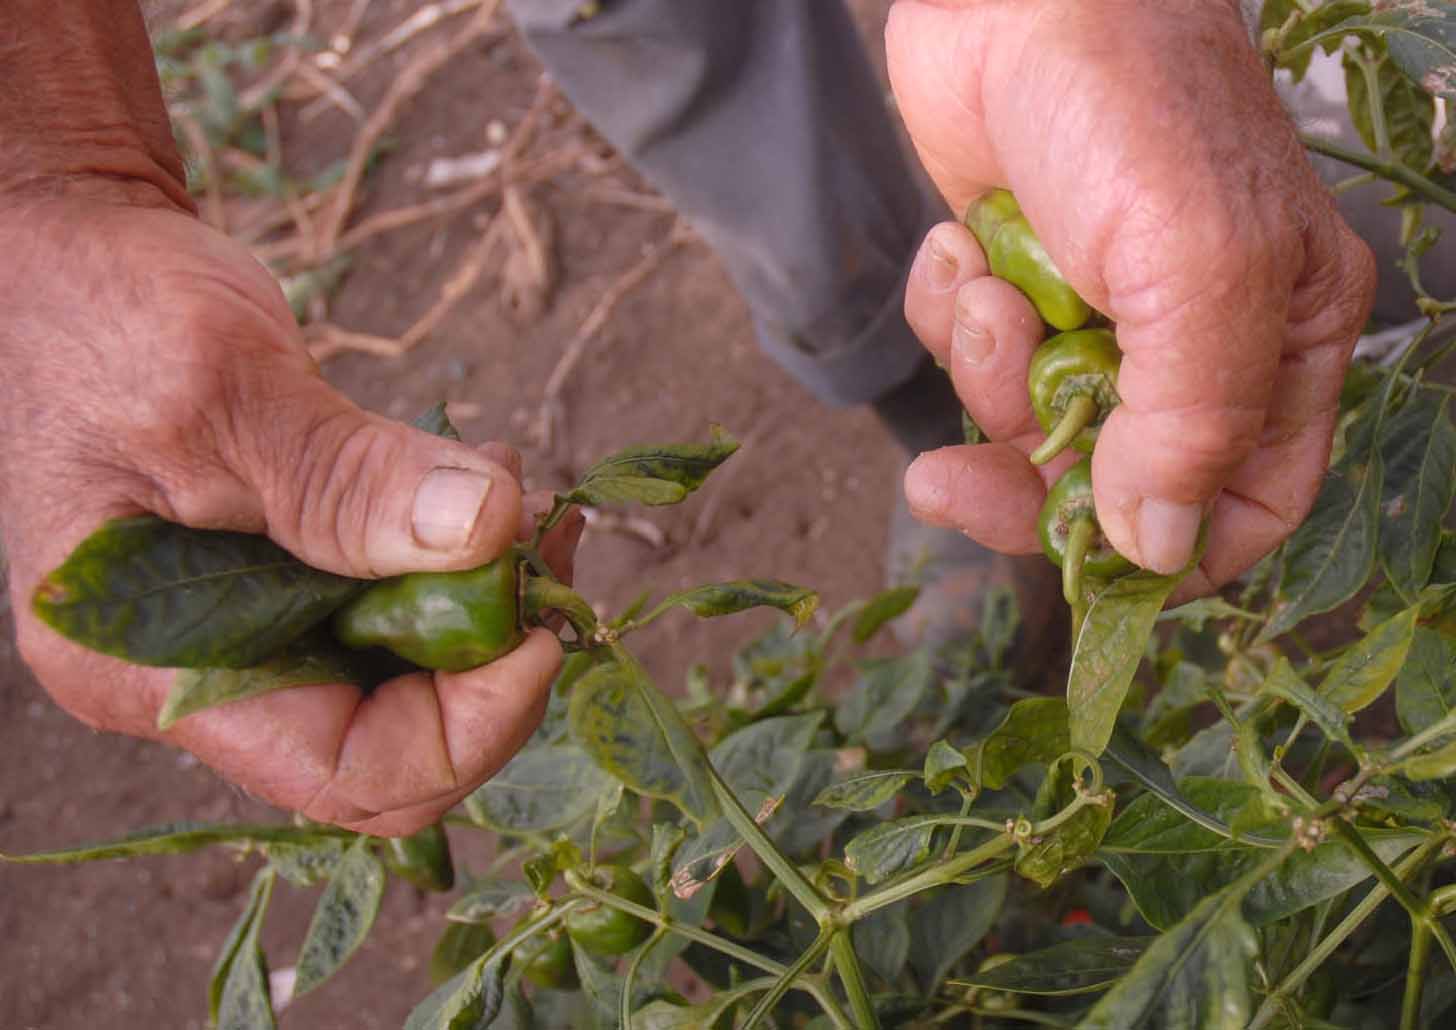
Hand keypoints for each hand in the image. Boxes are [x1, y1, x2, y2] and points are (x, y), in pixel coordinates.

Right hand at [0, 196, 577, 834]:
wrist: (75, 258)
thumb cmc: (106, 314)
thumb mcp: (227, 391)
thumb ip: (348, 479)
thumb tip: (487, 532)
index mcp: (147, 671)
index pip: (345, 773)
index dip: (465, 729)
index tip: (540, 634)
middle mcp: (197, 678)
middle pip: (388, 743)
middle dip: (487, 664)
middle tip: (541, 547)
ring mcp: (244, 631)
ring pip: (404, 678)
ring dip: (484, 601)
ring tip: (518, 492)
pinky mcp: (283, 581)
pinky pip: (392, 607)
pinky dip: (454, 560)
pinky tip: (484, 485)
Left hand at [887, 0, 1375, 597]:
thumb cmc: (1134, 106)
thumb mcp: (1200, 269)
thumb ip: (1193, 422)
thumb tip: (1158, 548)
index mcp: (1279, 344)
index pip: (1246, 506)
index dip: (1164, 557)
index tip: (1075, 562)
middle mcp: (1190, 342)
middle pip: (1111, 487)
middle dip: (1027, 480)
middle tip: (947, 482)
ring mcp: (1095, 314)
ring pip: (1028, 424)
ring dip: (986, 373)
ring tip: (987, 287)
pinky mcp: (1014, 282)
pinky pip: (970, 356)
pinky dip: (951, 313)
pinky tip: (962, 246)